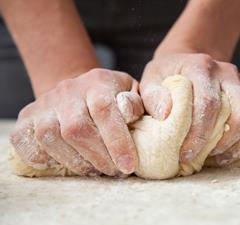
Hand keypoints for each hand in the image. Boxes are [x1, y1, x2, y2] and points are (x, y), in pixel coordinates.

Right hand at [10, 68, 143, 175]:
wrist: (76, 92)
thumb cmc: (111, 96)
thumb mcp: (132, 93)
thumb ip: (144, 103)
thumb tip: (164, 113)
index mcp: (98, 81)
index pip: (105, 110)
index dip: (117, 141)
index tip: (129, 167)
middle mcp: (68, 90)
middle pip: (77, 129)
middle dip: (99, 157)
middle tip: (114, 171)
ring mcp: (44, 103)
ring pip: (52, 138)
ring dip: (77, 162)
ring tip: (96, 169)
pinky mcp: (27, 117)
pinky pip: (29, 143)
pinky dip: (47, 159)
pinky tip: (69, 163)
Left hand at [140, 53, 239, 162]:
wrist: (187, 60)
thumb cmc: (168, 75)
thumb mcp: (151, 80)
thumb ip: (152, 95)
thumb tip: (165, 115)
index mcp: (200, 66)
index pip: (208, 104)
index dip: (199, 134)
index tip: (186, 155)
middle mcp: (226, 72)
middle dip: (223, 143)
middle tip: (203, 158)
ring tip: (220, 157)